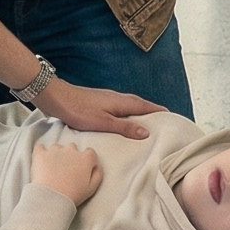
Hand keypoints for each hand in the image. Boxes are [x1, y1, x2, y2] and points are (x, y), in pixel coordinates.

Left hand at [31, 141, 102, 205]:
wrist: (52, 197)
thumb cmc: (74, 194)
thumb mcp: (92, 188)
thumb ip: (97, 174)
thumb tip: (96, 165)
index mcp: (85, 158)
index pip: (90, 153)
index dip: (86, 160)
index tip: (81, 169)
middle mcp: (71, 150)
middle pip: (72, 148)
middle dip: (70, 157)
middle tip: (66, 171)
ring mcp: (55, 150)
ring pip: (57, 148)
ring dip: (56, 155)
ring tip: (52, 169)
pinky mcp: (40, 153)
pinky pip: (40, 148)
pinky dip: (40, 153)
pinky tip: (40, 161)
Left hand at [36, 79, 154, 141]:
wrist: (57, 98)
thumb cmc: (78, 110)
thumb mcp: (103, 122)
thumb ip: (124, 127)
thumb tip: (146, 132)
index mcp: (121, 102)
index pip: (147, 106)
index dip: (160, 112)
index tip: (173, 117)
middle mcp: (117, 98)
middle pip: (141, 105)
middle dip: (153, 112)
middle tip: (164, 123)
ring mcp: (108, 99)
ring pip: (130, 106)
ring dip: (141, 113)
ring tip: (148, 124)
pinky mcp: (100, 102)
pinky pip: (121, 108)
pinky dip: (128, 114)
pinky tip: (124, 122)